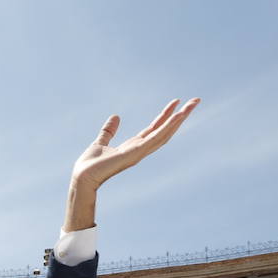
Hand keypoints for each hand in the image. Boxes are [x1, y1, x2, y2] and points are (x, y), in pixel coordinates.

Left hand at [70, 98, 200, 192]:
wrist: (82, 177)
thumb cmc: (90, 165)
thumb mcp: (101, 142)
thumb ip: (109, 131)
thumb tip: (115, 116)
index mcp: (134, 145)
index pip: (155, 128)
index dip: (166, 115)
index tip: (176, 101)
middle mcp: (140, 149)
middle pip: (165, 130)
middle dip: (180, 116)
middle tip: (195, 101)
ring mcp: (140, 152)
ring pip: (165, 133)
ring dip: (179, 120)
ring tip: (191, 106)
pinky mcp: (135, 153)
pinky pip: (155, 138)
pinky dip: (167, 127)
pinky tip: (177, 117)